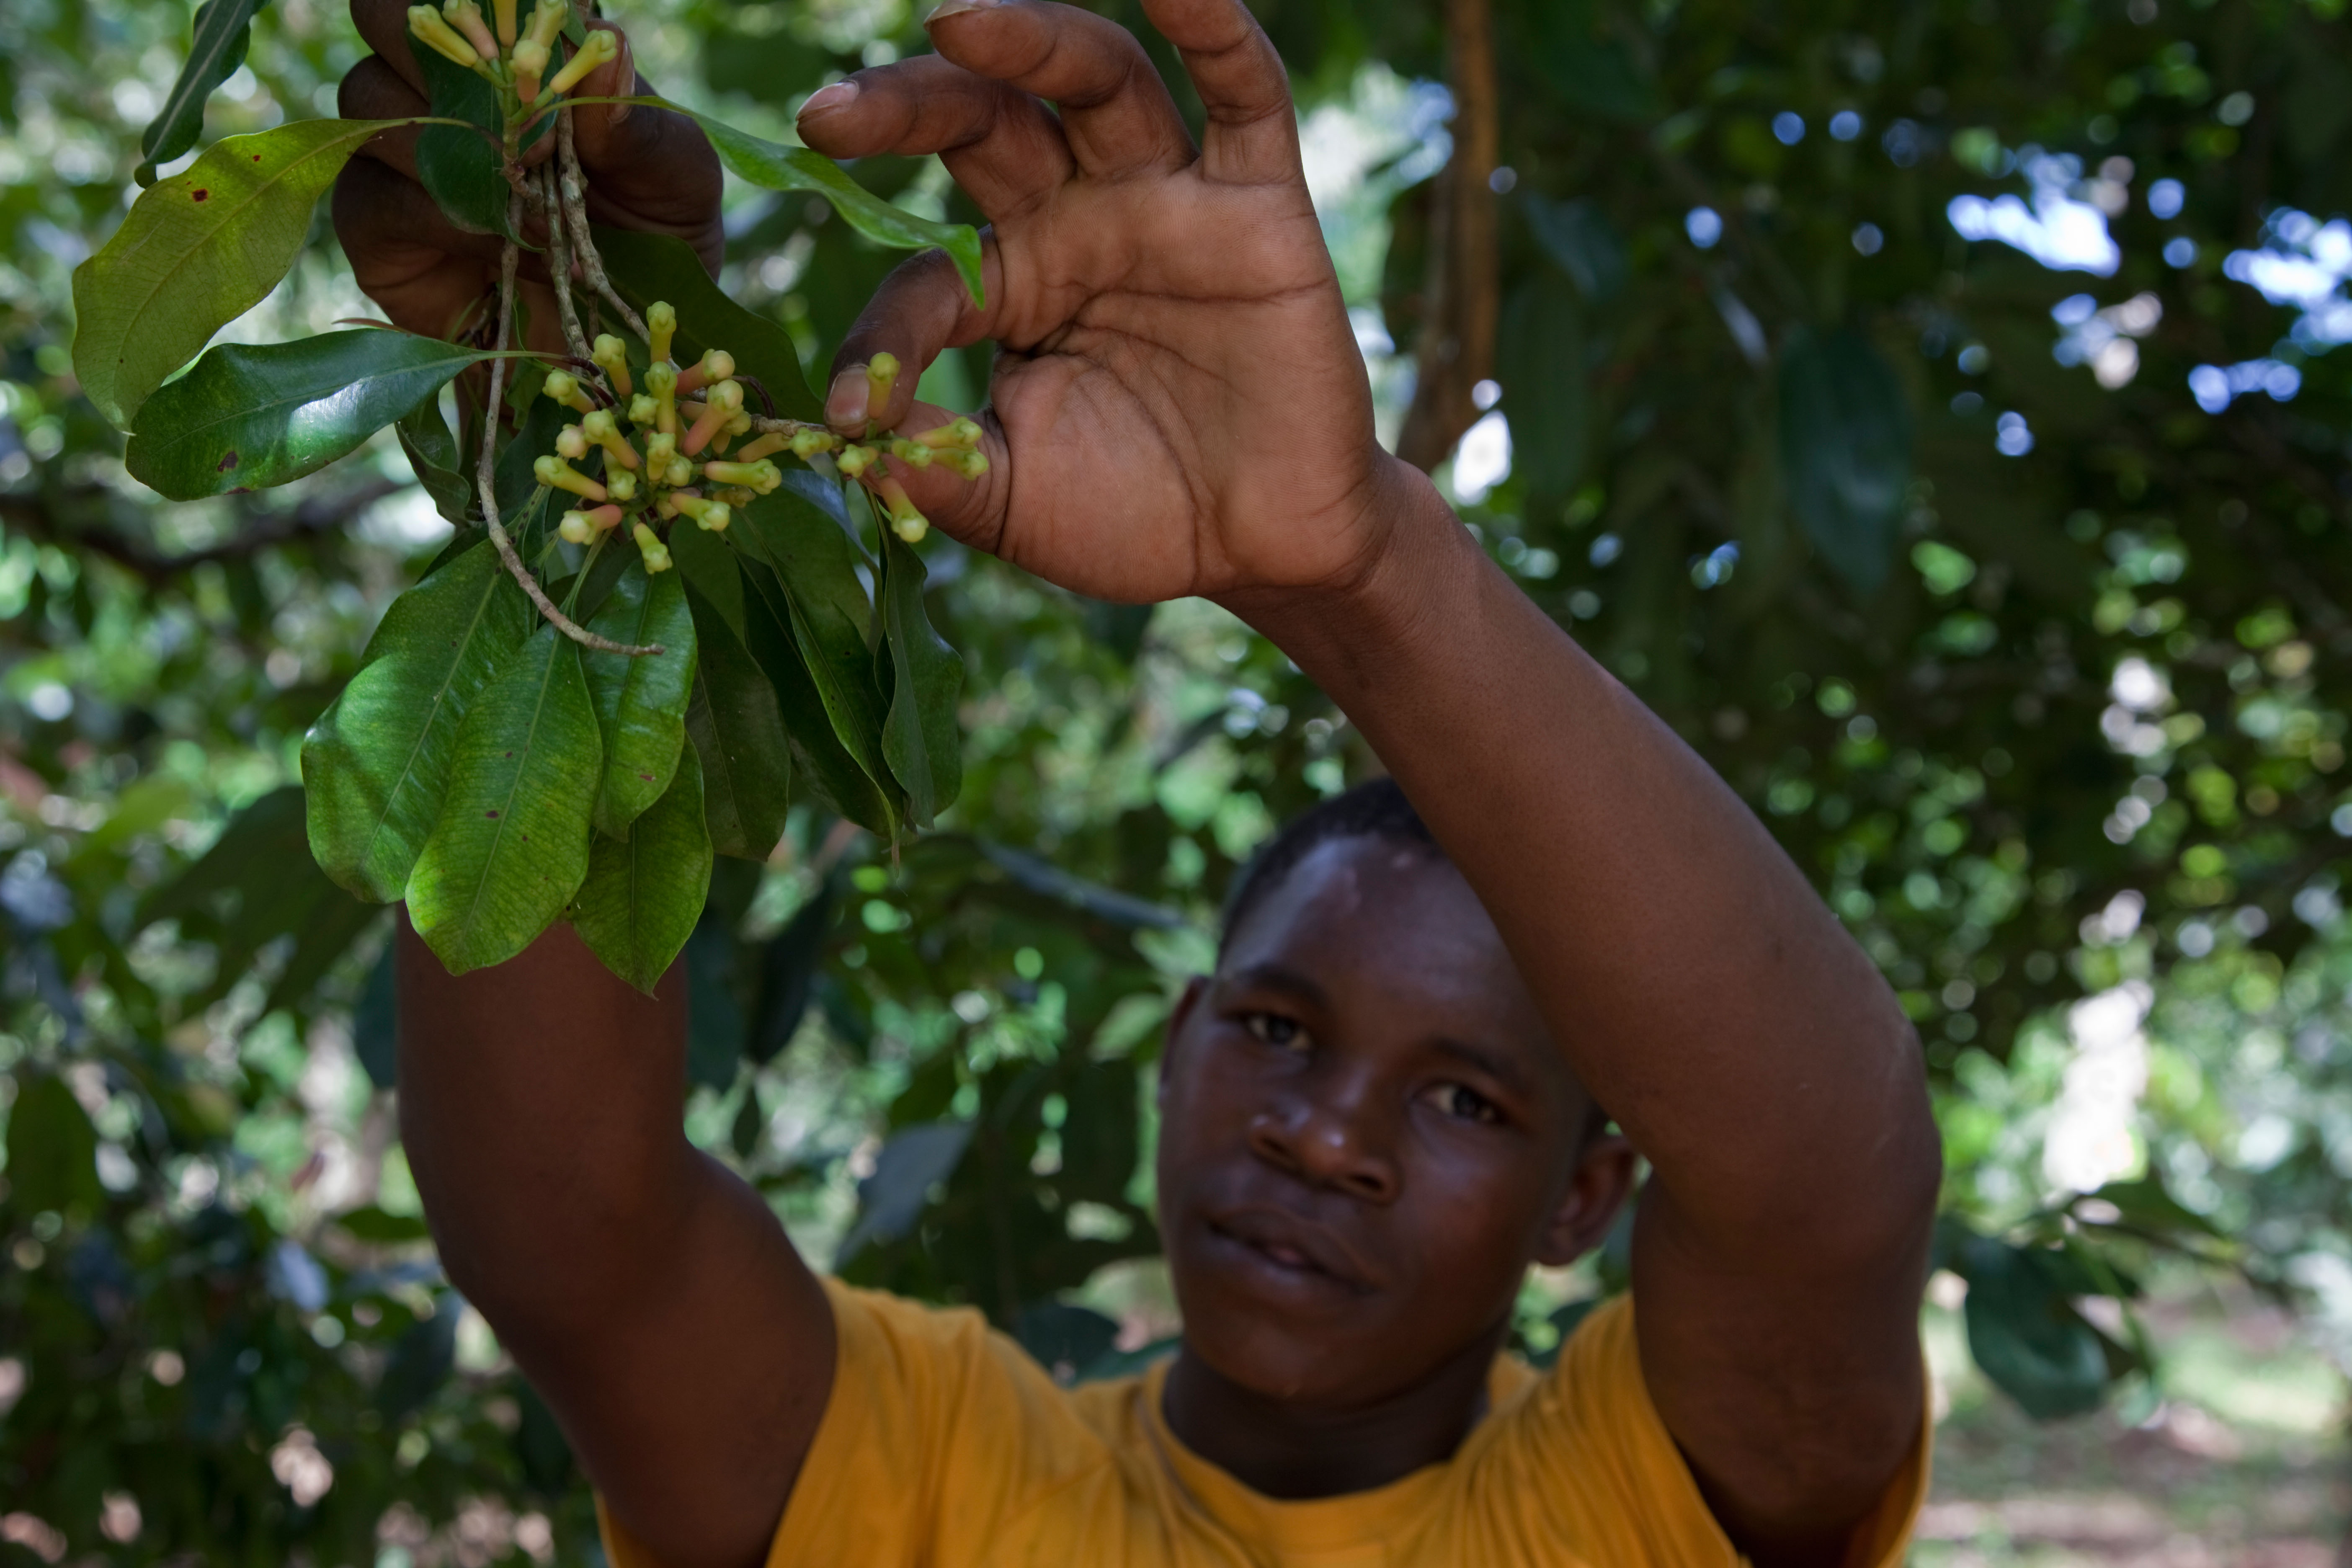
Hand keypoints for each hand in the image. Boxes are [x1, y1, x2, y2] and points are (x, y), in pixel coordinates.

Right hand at [332, 0, 721, 344]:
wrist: (620, 343)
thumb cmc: (653, 241)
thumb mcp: (674, 178)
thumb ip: (639, 118)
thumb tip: (610, 46)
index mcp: (513, 54)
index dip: (480, 4)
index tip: (534, 46)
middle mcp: (442, 87)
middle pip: (384, 18)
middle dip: (443, 55)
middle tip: (520, 120)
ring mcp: (397, 150)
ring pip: (372, 102)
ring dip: (453, 148)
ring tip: (529, 200)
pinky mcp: (374, 222)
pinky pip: (370, 192)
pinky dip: (436, 214)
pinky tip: (496, 240)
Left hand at [800, 0, 1408, 605]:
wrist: (1260, 549)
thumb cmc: (1134, 517)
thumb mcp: (1008, 499)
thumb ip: (930, 462)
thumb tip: (844, 440)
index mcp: (1013, 281)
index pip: (928, 274)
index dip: (883, 337)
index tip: (846, 404)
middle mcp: (1080, 218)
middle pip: (986, 121)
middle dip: (907, 103)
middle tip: (829, 113)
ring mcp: (1169, 200)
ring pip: (1095, 81)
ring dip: (1029, 38)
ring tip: (956, 17)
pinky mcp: (1260, 206)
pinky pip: (1243, 93)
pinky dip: (1212, 24)